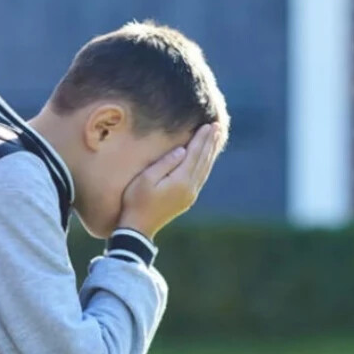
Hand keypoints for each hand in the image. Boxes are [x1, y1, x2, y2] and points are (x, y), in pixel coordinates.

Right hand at [120, 123, 220, 240]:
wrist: (138, 228)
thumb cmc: (136, 200)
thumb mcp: (146, 179)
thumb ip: (165, 163)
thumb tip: (182, 150)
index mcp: (180, 181)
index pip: (194, 154)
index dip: (201, 139)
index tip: (207, 125)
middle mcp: (190, 188)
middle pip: (203, 160)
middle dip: (210, 142)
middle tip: (217, 126)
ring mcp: (190, 195)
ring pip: (204, 169)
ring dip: (210, 152)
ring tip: (216, 138)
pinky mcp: (187, 199)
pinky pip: (201, 177)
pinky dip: (205, 164)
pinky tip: (206, 158)